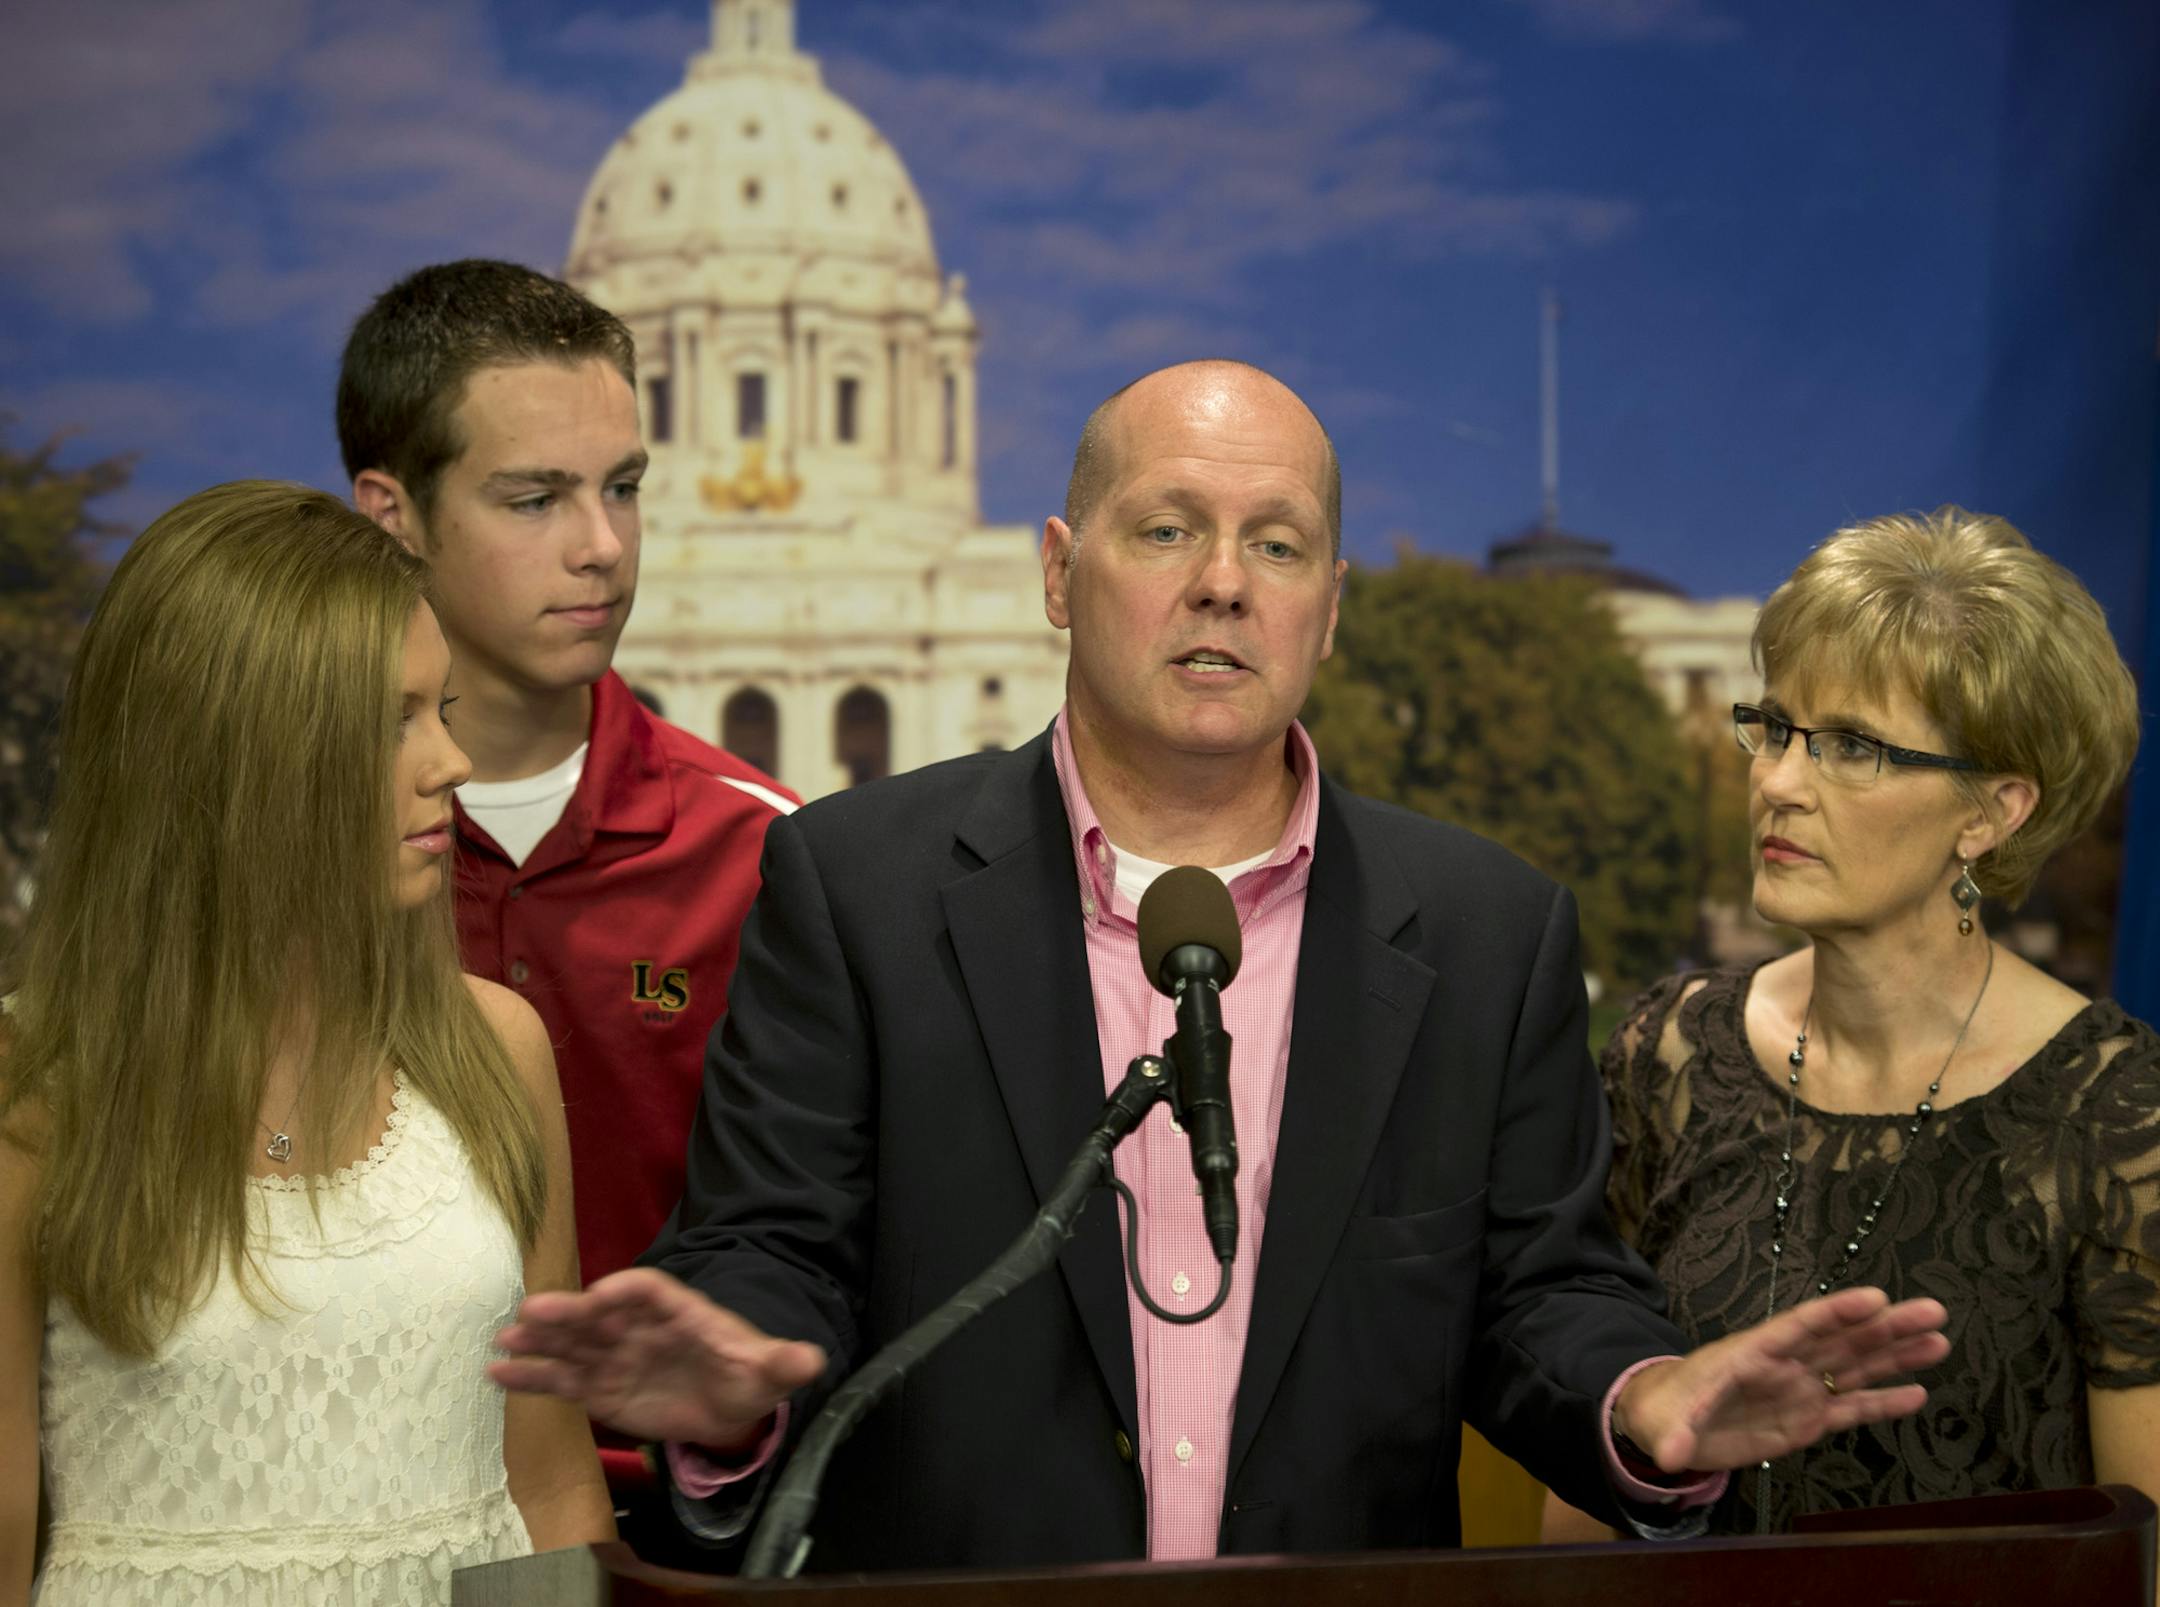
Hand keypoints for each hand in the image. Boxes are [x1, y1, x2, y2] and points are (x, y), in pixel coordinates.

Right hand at [490, 1267, 825, 1448]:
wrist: (727, 1404)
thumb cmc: (746, 1375)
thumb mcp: (768, 1371)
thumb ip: (783, 1363)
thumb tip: (812, 1359)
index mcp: (681, 1312)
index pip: (650, 1292)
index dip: (626, 1291)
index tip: (600, 1296)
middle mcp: (640, 1327)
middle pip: (601, 1314)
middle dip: (569, 1313)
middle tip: (532, 1311)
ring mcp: (616, 1356)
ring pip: (574, 1345)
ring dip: (541, 1341)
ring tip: (505, 1340)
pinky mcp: (600, 1388)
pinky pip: (563, 1381)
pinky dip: (532, 1377)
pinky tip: (499, 1374)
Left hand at [1614, 1287, 1949, 1474]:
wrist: (1669, 1421)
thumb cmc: (1668, 1408)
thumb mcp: (1667, 1420)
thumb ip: (1674, 1435)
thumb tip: (1669, 1455)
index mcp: (1753, 1352)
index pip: (1800, 1325)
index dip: (1838, 1311)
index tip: (1877, 1297)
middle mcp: (1786, 1364)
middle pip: (1842, 1339)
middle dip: (1886, 1326)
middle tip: (1932, 1311)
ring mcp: (1801, 1389)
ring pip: (1856, 1367)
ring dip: (1897, 1354)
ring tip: (1939, 1340)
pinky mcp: (1808, 1418)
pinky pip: (1852, 1407)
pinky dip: (1884, 1401)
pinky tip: (1918, 1392)